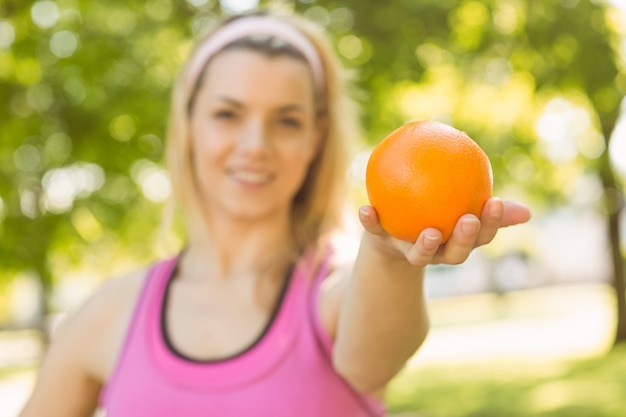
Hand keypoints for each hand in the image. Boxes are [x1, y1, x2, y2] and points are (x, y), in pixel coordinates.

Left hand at [359, 197, 531, 266]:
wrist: (392, 236)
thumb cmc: (433, 215)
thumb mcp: (459, 207)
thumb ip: (484, 203)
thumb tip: (527, 211)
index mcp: (457, 242)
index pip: (480, 236)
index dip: (491, 224)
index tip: (496, 201)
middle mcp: (437, 252)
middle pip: (455, 254)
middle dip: (464, 240)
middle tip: (469, 219)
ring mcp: (409, 251)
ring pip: (420, 255)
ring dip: (425, 245)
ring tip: (430, 231)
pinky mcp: (382, 242)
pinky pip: (376, 232)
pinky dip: (371, 222)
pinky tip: (366, 208)